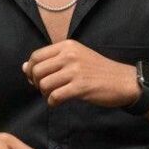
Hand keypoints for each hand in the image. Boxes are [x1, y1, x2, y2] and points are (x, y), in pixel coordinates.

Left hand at [22, 40, 139, 108]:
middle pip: (37, 71)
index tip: (35, 79)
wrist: (124, 81)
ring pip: (44, 84)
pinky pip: (55, 96)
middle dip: (36, 83)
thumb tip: (25, 67)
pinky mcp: (81, 87)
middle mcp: (70, 55)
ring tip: (53, 95)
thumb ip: (52, 60)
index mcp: (67, 45)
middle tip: (45, 89)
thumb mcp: (77, 57)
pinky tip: (58, 102)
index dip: (31, 70)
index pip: (36, 56)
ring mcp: (75, 71)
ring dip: (45, 94)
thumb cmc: (98, 71)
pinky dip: (52, 102)